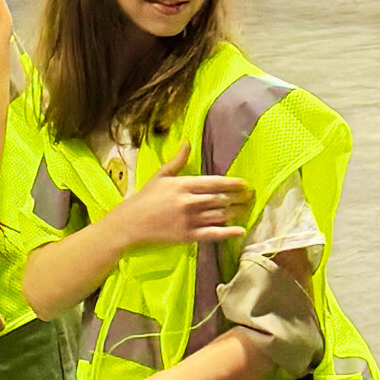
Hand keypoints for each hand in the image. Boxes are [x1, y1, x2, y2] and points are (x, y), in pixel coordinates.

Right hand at [112, 172, 245, 255]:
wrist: (129, 224)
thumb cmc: (144, 199)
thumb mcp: (160, 176)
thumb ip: (177, 161)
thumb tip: (187, 143)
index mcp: (183, 185)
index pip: (214, 182)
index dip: (232, 183)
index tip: (244, 184)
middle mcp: (188, 202)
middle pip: (220, 199)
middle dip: (237, 198)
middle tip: (249, 197)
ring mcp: (189, 220)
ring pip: (219, 215)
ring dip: (235, 212)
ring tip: (245, 209)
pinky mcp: (187, 236)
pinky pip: (212, 234)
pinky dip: (228, 232)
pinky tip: (240, 230)